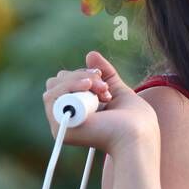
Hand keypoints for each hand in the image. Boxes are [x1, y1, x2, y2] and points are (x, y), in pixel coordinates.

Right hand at [42, 51, 159, 154]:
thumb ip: (105, 74)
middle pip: (57, 82)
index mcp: (79, 111)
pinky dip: (68, 87)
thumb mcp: (117, 90)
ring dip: (77, 80)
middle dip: (80, 76)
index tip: (104, 82)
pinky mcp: (60, 127)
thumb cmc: (134, 120)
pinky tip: (86, 88)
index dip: (83, 75)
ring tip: (99, 90)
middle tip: (103, 88)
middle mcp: (68, 118)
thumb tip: (90, 54)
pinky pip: (51, 97)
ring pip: (53, 87)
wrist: (136, 135)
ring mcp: (63, 123)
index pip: (66, 83)